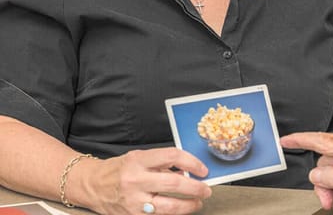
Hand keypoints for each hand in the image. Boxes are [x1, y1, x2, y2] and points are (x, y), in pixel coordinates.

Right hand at [83, 147, 211, 214]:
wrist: (92, 185)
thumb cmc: (119, 169)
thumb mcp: (139, 158)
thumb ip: (162, 163)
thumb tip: (188, 170)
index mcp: (138, 160)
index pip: (172, 156)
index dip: (192, 162)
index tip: (202, 169)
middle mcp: (135, 180)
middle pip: (174, 183)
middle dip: (195, 188)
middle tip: (206, 189)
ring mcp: (134, 201)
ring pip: (169, 206)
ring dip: (188, 206)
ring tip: (197, 203)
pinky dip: (172, 213)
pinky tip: (179, 210)